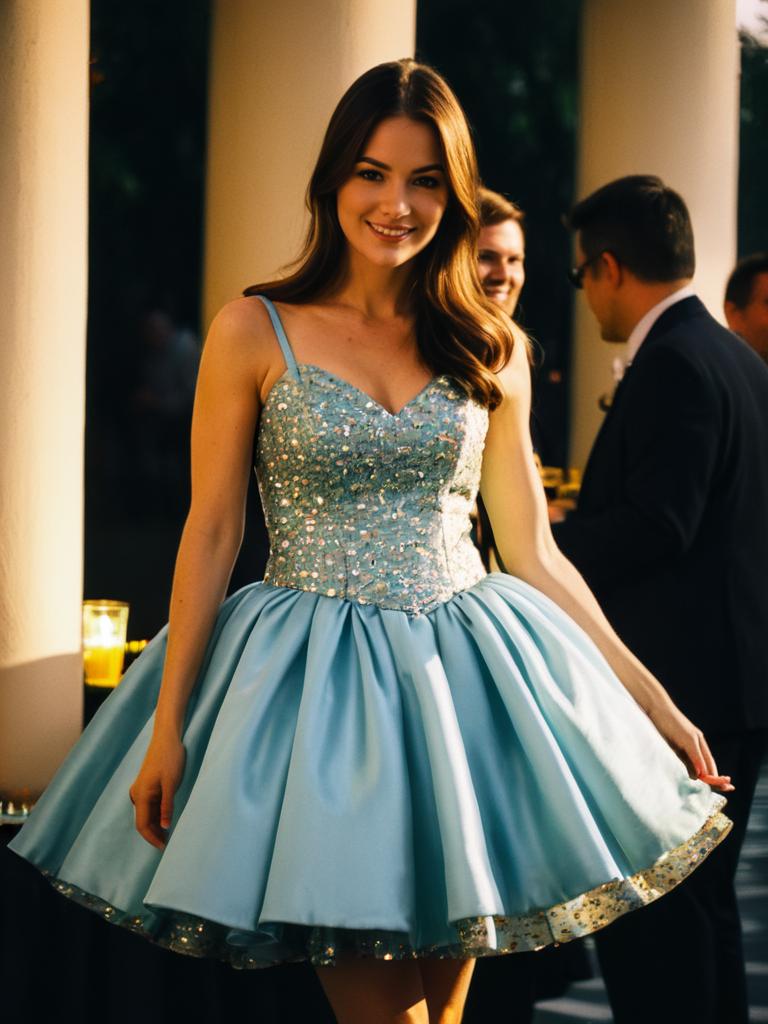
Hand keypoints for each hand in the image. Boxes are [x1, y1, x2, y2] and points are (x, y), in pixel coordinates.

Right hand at [128, 731, 186, 849]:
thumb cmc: (170, 758)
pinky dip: (157, 815)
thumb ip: (167, 806)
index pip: (142, 825)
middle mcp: (137, 794)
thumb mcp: (171, 784)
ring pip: (147, 814)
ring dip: (156, 825)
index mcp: (141, 795)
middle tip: (169, 845)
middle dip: (154, 834)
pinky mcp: (147, 786)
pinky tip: (167, 820)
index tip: (164, 848)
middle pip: (143, 821)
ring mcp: (141, 790)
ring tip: (169, 836)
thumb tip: (164, 826)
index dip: (152, 838)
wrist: (167, 738)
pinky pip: (150, 806)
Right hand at [648, 699, 734, 792]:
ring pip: (704, 761)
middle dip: (718, 777)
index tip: (722, 785)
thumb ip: (685, 757)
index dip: (715, 774)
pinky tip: (700, 774)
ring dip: (708, 775)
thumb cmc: (664, 724)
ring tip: (715, 786)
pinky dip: (699, 765)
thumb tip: (695, 775)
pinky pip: (695, 754)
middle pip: (710, 762)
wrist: (658, 706)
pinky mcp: (687, 737)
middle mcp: (698, 739)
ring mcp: (693, 738)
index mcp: (696, 740)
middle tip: (727, 788)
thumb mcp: (676, 744)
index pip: (708, 761)